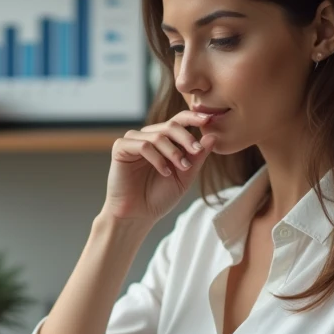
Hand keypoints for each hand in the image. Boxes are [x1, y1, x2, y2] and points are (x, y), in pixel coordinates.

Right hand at [102, 110, 217, 224]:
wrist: (138, 215)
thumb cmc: (159, 197)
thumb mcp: (185, 176)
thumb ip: (197, 157)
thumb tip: (213, 136)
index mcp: (163, 141)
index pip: (178, 121)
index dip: (193, 117)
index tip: (209, 120)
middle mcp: (148, 137)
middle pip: (171, 126)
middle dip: (187, 138)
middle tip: (197, 152)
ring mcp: (133, 141)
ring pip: (158, 135)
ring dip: (174, 152)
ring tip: (182, 168)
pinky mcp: (121, 148)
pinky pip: (143, 145)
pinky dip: (157, 158)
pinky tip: (164, 172)